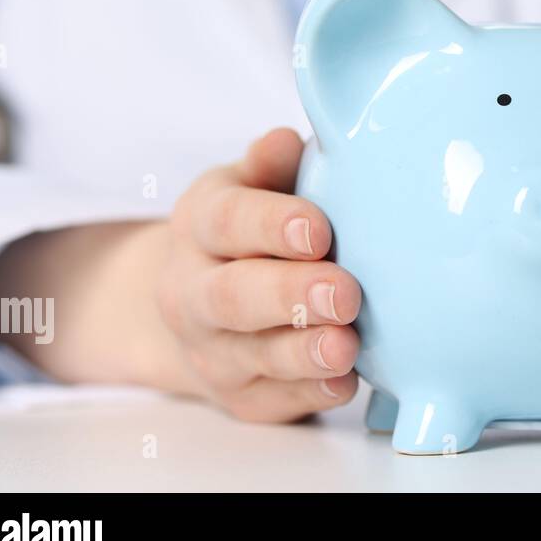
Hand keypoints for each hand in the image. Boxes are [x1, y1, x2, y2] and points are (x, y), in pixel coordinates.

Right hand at [151, 128, 361, 419]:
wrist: (203, 303)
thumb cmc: (255, 227)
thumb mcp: (255, 183)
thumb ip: (272, 164)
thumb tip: (288, 140)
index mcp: (201, 224)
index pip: (227, 222)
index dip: (270, 225)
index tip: (318, 229)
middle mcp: (192, 291)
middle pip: (233, 297)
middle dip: (290, 295)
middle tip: (345, 292)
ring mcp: (212, 350)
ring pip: (252, 356)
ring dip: (303, 353)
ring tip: (347, 345)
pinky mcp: (240, 396)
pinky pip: (273, 401)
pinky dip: (310, 395)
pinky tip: (345, 383)